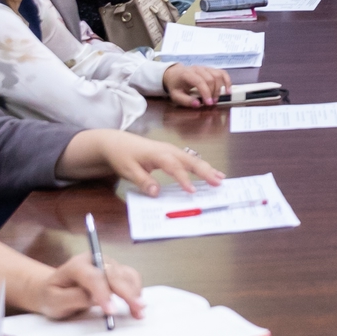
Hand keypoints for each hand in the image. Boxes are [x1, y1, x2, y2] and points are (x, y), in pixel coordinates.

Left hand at [30, 252, 143, 320]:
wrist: (53, 289)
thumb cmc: (53, 296)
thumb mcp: (55, 301)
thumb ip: (75, 298)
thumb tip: (96, 299)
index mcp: (76, 265)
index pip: (93, 277)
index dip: (104, 293)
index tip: (111, 311)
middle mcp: (95, 259)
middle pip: (115, 274)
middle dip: (127, 292)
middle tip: (137, 309)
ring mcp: (107, 264)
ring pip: (126, 274)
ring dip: (135, 292)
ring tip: (139, 311)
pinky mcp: (115, 271)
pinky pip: (130, 278)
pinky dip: (137, 291)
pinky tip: (138, 305)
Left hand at [83, 131, 224, 194]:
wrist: (116, 142)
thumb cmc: (122, 155)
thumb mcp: (128, 170)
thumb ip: (143, 181)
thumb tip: (157, 193)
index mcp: (158, 154)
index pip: (174, 167)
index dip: (184, 179)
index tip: (192, 192)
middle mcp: (168, 150)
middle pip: (190, 161)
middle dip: (205, 171)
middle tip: (218, 182)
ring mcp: (172, 150)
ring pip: (193, 159)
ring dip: (207, 168)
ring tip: (220, 178)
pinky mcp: (172, 153)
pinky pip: (189, 159)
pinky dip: (201, 166)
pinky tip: (210, 171)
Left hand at [162, 63, 229, 106]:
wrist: (174, 74)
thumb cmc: (176, 85)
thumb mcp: (175, 96)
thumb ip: (186, 101)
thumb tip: (198, 104)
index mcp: (187, 74)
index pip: (200, 81)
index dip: (206, 92)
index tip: (208, 103)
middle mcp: (198, 69)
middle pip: (210, 78)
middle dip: (213, 92)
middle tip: (211, 103)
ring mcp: (205, 68)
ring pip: (217, 75)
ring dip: (220, 88)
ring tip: (216, 99)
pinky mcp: (211, 69)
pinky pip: (222, 73)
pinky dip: (227, 81)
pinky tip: (228, 91)